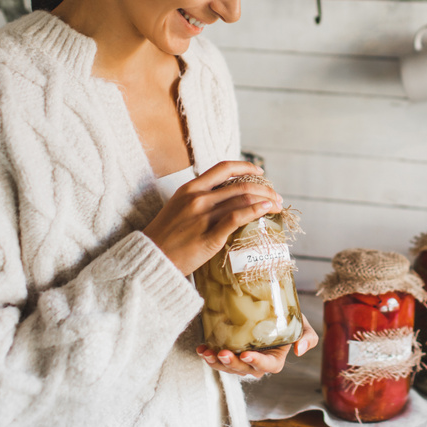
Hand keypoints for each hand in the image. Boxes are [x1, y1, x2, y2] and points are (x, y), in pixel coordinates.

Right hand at [143, 161, 282, 275]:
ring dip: (265, 200)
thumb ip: (199, 199)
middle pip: (240, 185)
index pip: (223, 168)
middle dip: (264, 189)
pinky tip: (266, 211)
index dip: (246, 167)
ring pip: (242, 199)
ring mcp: (203, 216)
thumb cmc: (164, 237)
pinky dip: (256, 211)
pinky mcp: (209, 235)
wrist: (150, 259)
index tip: (260, 172)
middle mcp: (198, 198)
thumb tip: (225, 198)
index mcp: (190, 188)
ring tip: (277, 206)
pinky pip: (238, 218)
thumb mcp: (177, 207)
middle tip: (276, 196)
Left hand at [196, 314, 318, 378]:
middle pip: (244, 369)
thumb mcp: (302, 324)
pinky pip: (218, 359)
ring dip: (216, 362)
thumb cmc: (286, 317)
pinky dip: (208, 355)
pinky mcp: (229, 352)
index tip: (246, 354)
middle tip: (222, 353)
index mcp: (274, 359)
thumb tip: (300, 351)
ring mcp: (241, 359)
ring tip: (207, 352)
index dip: (257, 362)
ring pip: (228, 367)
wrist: (269, 307)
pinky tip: (201, 348)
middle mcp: (256, 363)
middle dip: (232, 364)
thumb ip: (307, 336)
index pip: (267, 366)